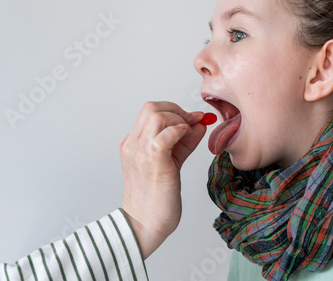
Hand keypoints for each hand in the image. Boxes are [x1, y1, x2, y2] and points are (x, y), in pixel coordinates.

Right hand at [119, 102, 205, 258]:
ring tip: (188, 132)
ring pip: (156, 115)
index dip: (174, 110)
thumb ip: (184, 142)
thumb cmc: (156, 198)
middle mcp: (133, 145)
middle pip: (151, 108)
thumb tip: (199, 124)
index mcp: (132, 143)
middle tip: (191, 122)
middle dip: (176, 110)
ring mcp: (140, 152)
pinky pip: (164, 135)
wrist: (145, 224)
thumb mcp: (172, 162)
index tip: (191, 118)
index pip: (150, 112)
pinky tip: (186, 136)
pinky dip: (178, 130)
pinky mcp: (153, 162)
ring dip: (178, 119)